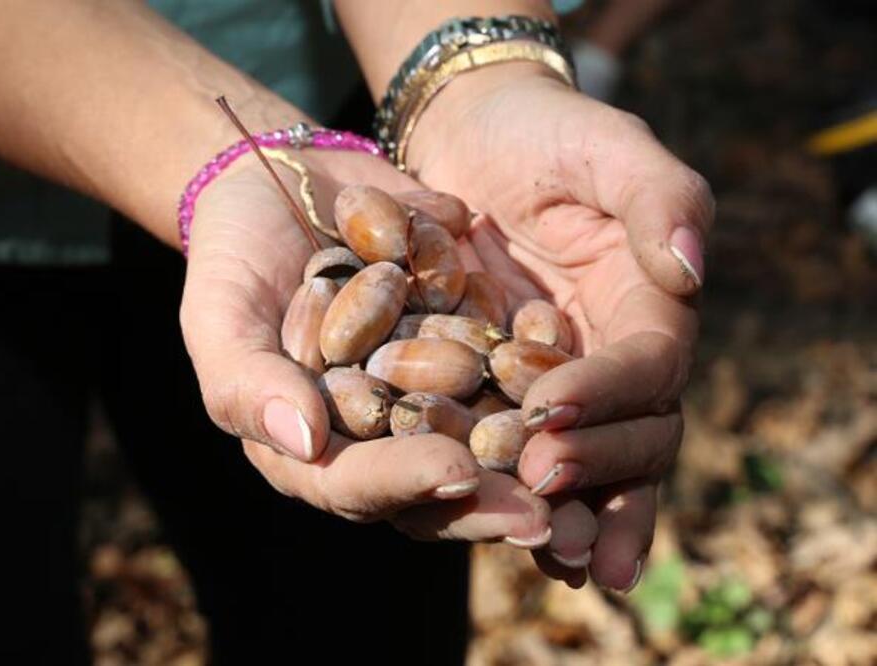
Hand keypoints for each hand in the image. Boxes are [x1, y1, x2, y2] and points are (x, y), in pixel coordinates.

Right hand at [178, 149, 596, 553]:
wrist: (285, 182)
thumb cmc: (234, 254)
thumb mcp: (220, 315)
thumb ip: (245, 384)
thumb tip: (305, 440)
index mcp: (312, 447)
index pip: (353, 485)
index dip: (402, 484)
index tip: (454, 473)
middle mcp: (376, 435)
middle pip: (431, 489)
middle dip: (486, 505)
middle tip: (545, 517)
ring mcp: (425, 396)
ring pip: (483, 448)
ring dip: (532, 469)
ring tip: (584, 481)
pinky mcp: (466, 352)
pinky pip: (510, 380)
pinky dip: (548, 392)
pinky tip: (597, 397)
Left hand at [409, 64, 712, 589]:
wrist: (472, 136)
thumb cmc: (547, 132)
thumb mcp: (608, 148)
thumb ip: (659, 199)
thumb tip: (693, 269)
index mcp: (647, 309)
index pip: (647, 368)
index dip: (608, 395)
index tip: (551, 409)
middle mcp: (608, 358)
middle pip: (629, 436)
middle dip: (593, 468)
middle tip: (540, 488)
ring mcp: (554, 381)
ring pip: (580, 462)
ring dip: (572, 514)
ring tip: (551, 558)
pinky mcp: (495, 387)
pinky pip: (508, 447)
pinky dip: (504, 490)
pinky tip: (483, 526)